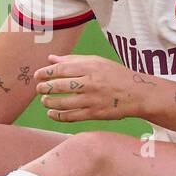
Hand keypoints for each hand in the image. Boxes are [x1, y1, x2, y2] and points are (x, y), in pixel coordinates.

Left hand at [33, 54, 147, 122]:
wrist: (137, 93)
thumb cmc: (115, 75)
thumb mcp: (97, 62)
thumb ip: (73, 60)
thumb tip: (50, 59)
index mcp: (91, 67)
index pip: (62, 69)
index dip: (46, 72)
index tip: (38, 75)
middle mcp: (91, 83)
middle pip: (60, 85)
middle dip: (45, 88)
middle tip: (39, 89)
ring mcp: (92, 99)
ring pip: (64, 102)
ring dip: (49, 102)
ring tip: (44, 101)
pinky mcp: (95, 114)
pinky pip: (72, 116)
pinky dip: (58, 116)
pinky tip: (51, 114)